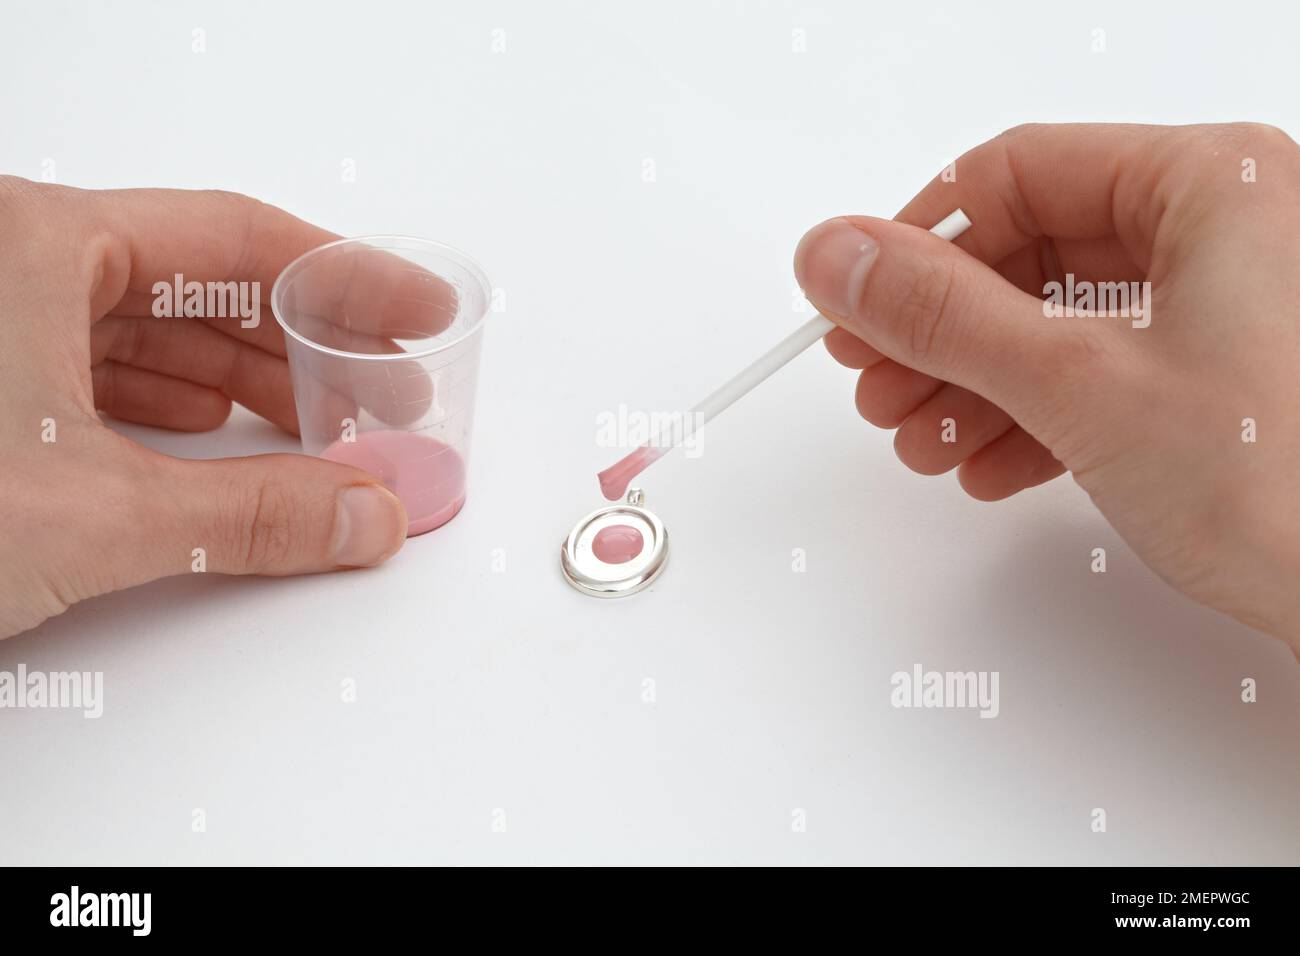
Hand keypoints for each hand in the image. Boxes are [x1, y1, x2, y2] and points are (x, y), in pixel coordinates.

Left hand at [0, 179, 408, 637]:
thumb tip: (363, 515)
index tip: (414, 306)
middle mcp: (4, 262)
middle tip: (383, 390)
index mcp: (27, 240)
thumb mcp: (93, 511)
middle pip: (198, 284)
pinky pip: (97, 373)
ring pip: (145, 333)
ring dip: (243, 384)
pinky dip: (170, 411)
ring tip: (320, 426)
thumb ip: (253, 513)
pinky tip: (215, 436)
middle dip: (302, 346)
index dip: (344, 277)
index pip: (234, 239)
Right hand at [794, 123, 1299, 649]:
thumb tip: (839, 257)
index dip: (918, 242)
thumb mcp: (1079, 384)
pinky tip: (990, 464)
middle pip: (1034, 252)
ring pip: (1064, 320)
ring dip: (978, 383)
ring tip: (926, 442)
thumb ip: (942, 315)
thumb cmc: (1295, 489)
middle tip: (879, 382)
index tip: (857, 300)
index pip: (1015, 174)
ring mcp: (1239, 304)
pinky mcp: (1233, 376)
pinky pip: (1106, 371)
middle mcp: (1235, 226)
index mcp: (1215, 182)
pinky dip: (1036, 416)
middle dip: (943, 332)